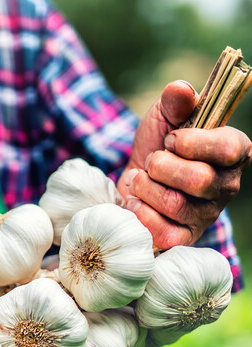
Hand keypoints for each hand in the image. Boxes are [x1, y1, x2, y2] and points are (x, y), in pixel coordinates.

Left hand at [117, 80, 251, 247]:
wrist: (132, 180)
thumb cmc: (157, 147)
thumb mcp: (164, 117)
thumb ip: (175, 102)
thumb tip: (181, 89)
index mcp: (234, 151)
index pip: (226, 148)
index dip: (191, 143)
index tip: (171, 139)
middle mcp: (227, 186)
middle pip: (198, 179)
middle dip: (161, 166)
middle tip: (152, 162)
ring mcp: (207, 215)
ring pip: (175, 203)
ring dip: (145, 187)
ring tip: (141, 180)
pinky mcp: (183, 237)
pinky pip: (161, 231)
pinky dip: (140, 212)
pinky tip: (137, 202)